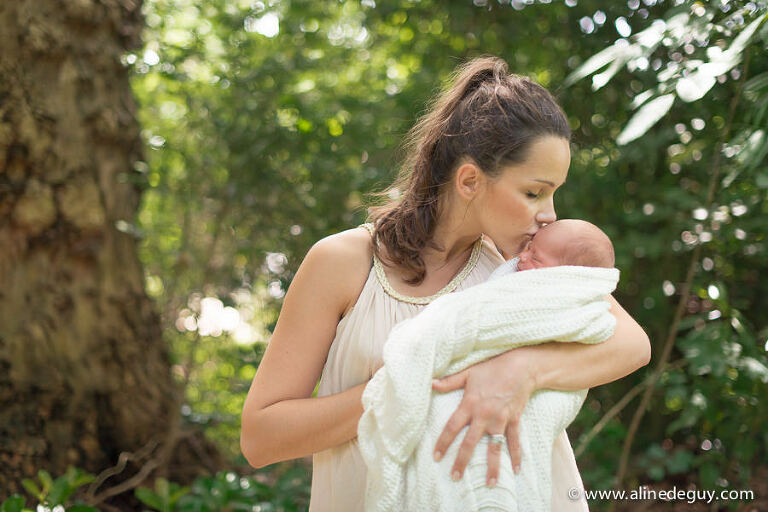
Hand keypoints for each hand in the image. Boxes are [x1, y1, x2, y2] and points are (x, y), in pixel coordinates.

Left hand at [430, 348, 536, 486]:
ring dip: (492, 466)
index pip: (452, 427)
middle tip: (455, 476)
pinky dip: (516, 456)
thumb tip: (432, 383)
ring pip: (495, 447)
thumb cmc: (492, 368)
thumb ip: (450, 381)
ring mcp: (501, 420)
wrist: (520, 367)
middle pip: (470, 442)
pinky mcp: (514, 420)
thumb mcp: (468, 373)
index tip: (436, 456)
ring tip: (489, 483)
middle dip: (462, 460)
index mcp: (470, 404)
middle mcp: (484, 415)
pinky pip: (514, 441)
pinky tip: (515, 470)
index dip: (443, 442)